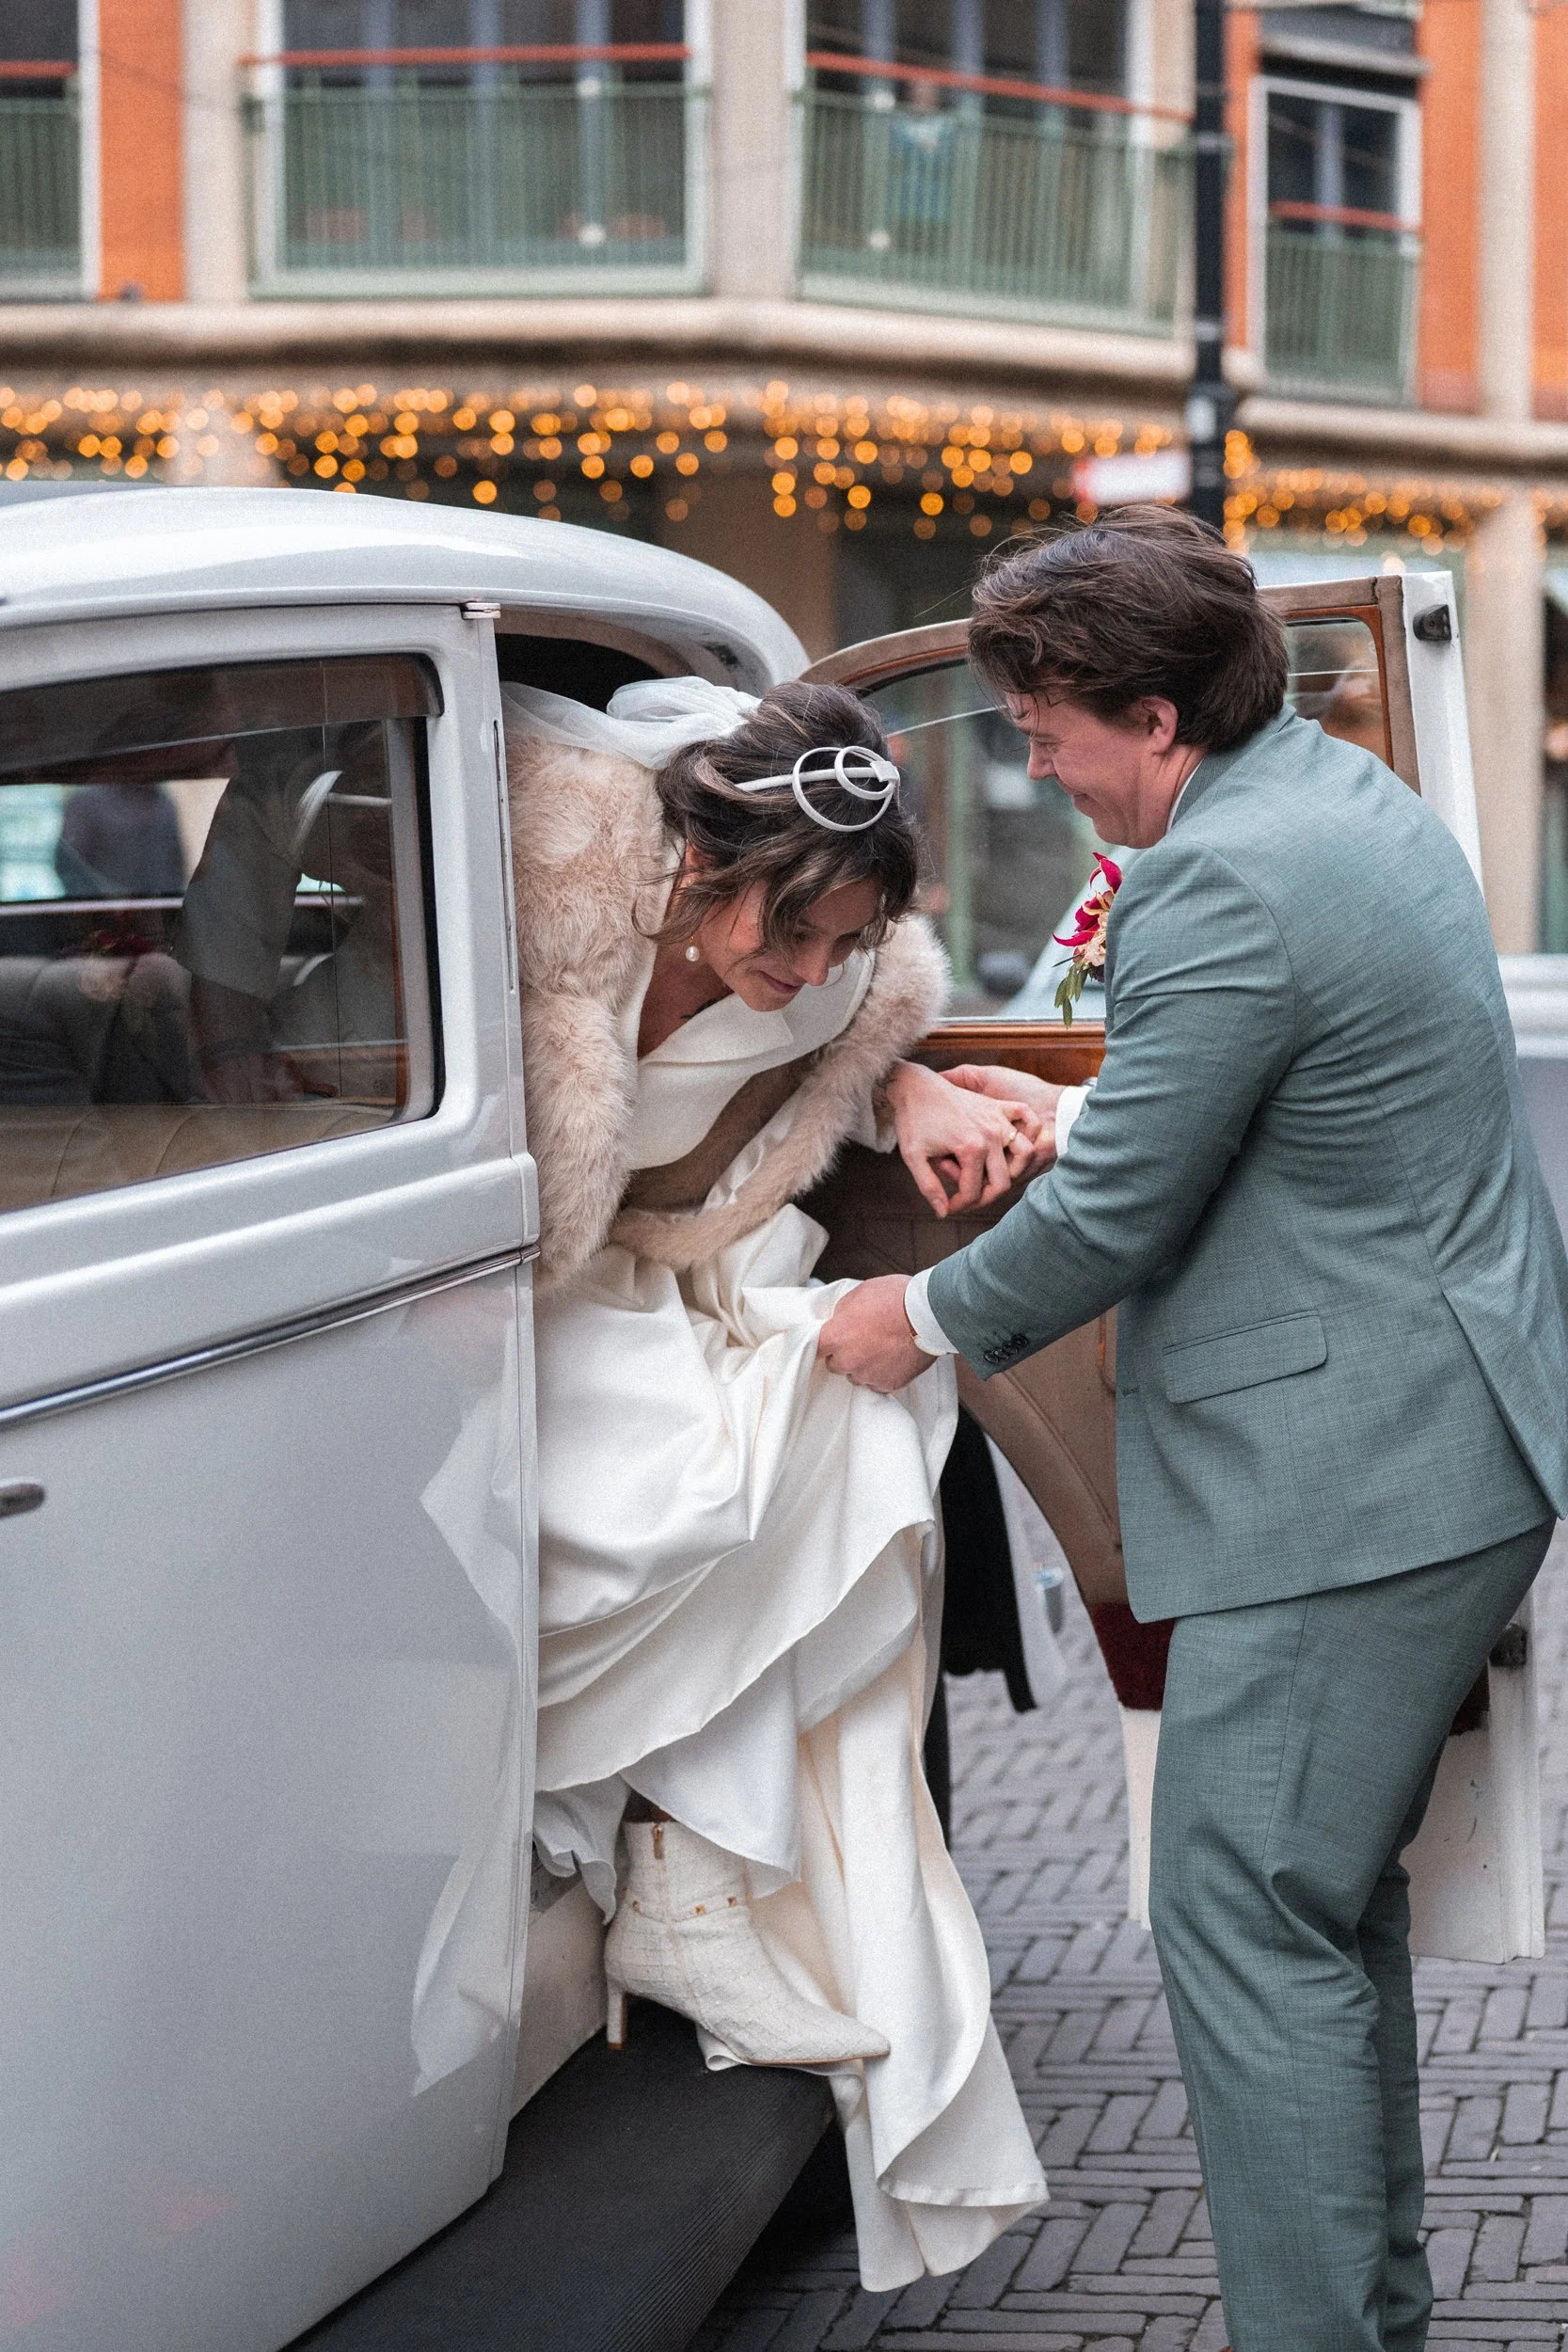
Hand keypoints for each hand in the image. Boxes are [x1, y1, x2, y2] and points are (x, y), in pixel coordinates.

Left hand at [818, 1275, 933, 1392]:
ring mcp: (869, 1376)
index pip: (816, 1348)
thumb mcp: (860, 1293)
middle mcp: (848, 1361)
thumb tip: (839, 1320)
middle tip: (863, 1339)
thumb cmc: (896, 1299)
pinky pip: (878, 1383)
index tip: (830, 1341)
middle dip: (845, 1354)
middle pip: (836, 1364)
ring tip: (882, 1347)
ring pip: (857, 1375)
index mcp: (836, 1337)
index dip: (825, 1343)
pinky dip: (883, 1373)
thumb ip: (843, 1312)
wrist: (929, 1315)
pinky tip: (893, 1357)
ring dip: (864, 1365)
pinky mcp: (888, 1385)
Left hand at [883, 1060, 1046, 1217]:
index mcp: (971, 1149)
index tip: (948, 1206)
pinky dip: (1028, 1133)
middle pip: (1002, 1182)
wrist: (915, 1086)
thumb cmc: (912, 1120)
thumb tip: (943, 1213)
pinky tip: (1010, 1146)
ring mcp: (998, 1119)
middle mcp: (990, 1135)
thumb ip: (929, 1187)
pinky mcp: (999, 1106)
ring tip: (989, 1177)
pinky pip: (1026, 1119)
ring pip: (1024, 1156)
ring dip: (1011, 1171)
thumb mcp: (913, 1157)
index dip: (960, 1205)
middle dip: (982, 1198)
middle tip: (965, 1197)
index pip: (974, 1192)